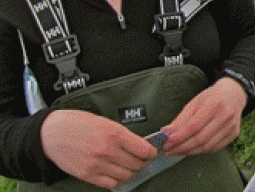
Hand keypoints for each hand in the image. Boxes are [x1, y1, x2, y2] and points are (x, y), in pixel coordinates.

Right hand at [41, 110, 157, 188]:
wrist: (52, 133)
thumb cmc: (79, 123)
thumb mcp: (106, 122)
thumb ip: (123, 135)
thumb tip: (141, 145)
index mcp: (115, 134)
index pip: (144, 150)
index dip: (151, 153)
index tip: (151, 152)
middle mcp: (108, 151)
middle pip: (137, 165)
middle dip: (143, 163)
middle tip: (141, 160)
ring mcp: (97, 165)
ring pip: (126, 176)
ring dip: (131, 172)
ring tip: (128, 166)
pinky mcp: (88, 176)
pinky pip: (111, 184)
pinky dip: (117, 180)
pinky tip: (116, 173)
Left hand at [161, 77, 246, 155]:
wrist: (234, 94)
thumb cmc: (212, 97)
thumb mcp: (195, 102)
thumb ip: (181, 119)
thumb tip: (166, 132)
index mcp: (214, 104)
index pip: (194, 126)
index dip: (179, 137)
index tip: (166, 143)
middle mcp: (225, 116)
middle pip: (201, 139)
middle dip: (181, 147)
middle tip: (168, 151)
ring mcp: (232, 126)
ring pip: (207, 147)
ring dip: (189, 152)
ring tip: (177, 151)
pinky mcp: (234, 134)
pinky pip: (215, 148)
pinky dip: (200, 151)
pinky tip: (191, 150)